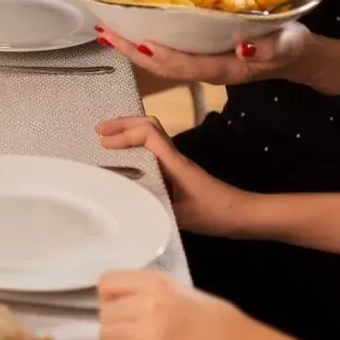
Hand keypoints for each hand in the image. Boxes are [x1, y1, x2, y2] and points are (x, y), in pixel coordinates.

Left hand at [93, 23, 339, 93]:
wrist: (299, 57)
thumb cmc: (293, 46)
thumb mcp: (288, 44)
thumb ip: (268, 48)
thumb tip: (243, 48)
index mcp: (226, 68)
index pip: (187, 66)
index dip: (163, 56)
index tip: (139, 43)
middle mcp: (208, 69)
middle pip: (164, 65)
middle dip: (133, 51)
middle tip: (105, 32)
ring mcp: (203, 64)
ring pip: (163, 60)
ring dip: (133, 46)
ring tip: (106, 31)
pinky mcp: (202, 55)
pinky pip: (169, 52)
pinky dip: (147, 41)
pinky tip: (130, 30)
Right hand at [94, 115, 251, 235]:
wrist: (242, 215)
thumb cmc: (216, 214)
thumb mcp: (184, 216)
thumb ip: (156, 208)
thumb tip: (126, 205)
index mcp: (175, 163)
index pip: (149, 134)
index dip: (125, 134)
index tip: (104, 144)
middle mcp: (174, 156)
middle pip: (148, 125)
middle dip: (122, 123)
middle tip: (98, 131)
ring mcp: (175, 161)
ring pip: (150, 134)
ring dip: (128, 131)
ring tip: (105, 139)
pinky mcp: (176, 170)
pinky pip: (152, 148)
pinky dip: (135, 145)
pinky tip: (124, 158)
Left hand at [99, 271, 263, 339]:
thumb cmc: (220, 322)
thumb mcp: (183, 293)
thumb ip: (151, 293)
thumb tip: (123, 301)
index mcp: (157, 282)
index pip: (107, 283)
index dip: (109, 298)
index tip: (119, 308)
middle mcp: (148, 302)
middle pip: (104, 312)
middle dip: (113, 323)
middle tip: (129, 333)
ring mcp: (148, 331)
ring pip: (106, 336)